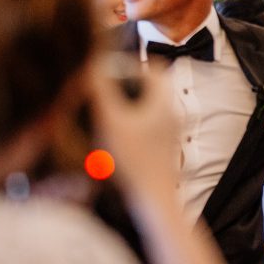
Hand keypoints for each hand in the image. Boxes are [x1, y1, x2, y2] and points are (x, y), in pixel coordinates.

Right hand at [87, 54, 180, 198]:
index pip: (154, 68)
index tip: (107, 72)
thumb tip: (93, 64)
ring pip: (146, 106)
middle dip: (125, 85)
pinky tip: (109, 137)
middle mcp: (170, 114)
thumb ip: (102, 90)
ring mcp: (168, 131)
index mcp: (163, 102)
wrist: (153, 199)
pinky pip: (145, 125)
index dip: (130, 65)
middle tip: (101, 92)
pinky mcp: (161, 147)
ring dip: (124, 106)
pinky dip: (128, 124)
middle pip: (150, 87)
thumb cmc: (132, 159)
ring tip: (101, 115)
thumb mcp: (111, 120)